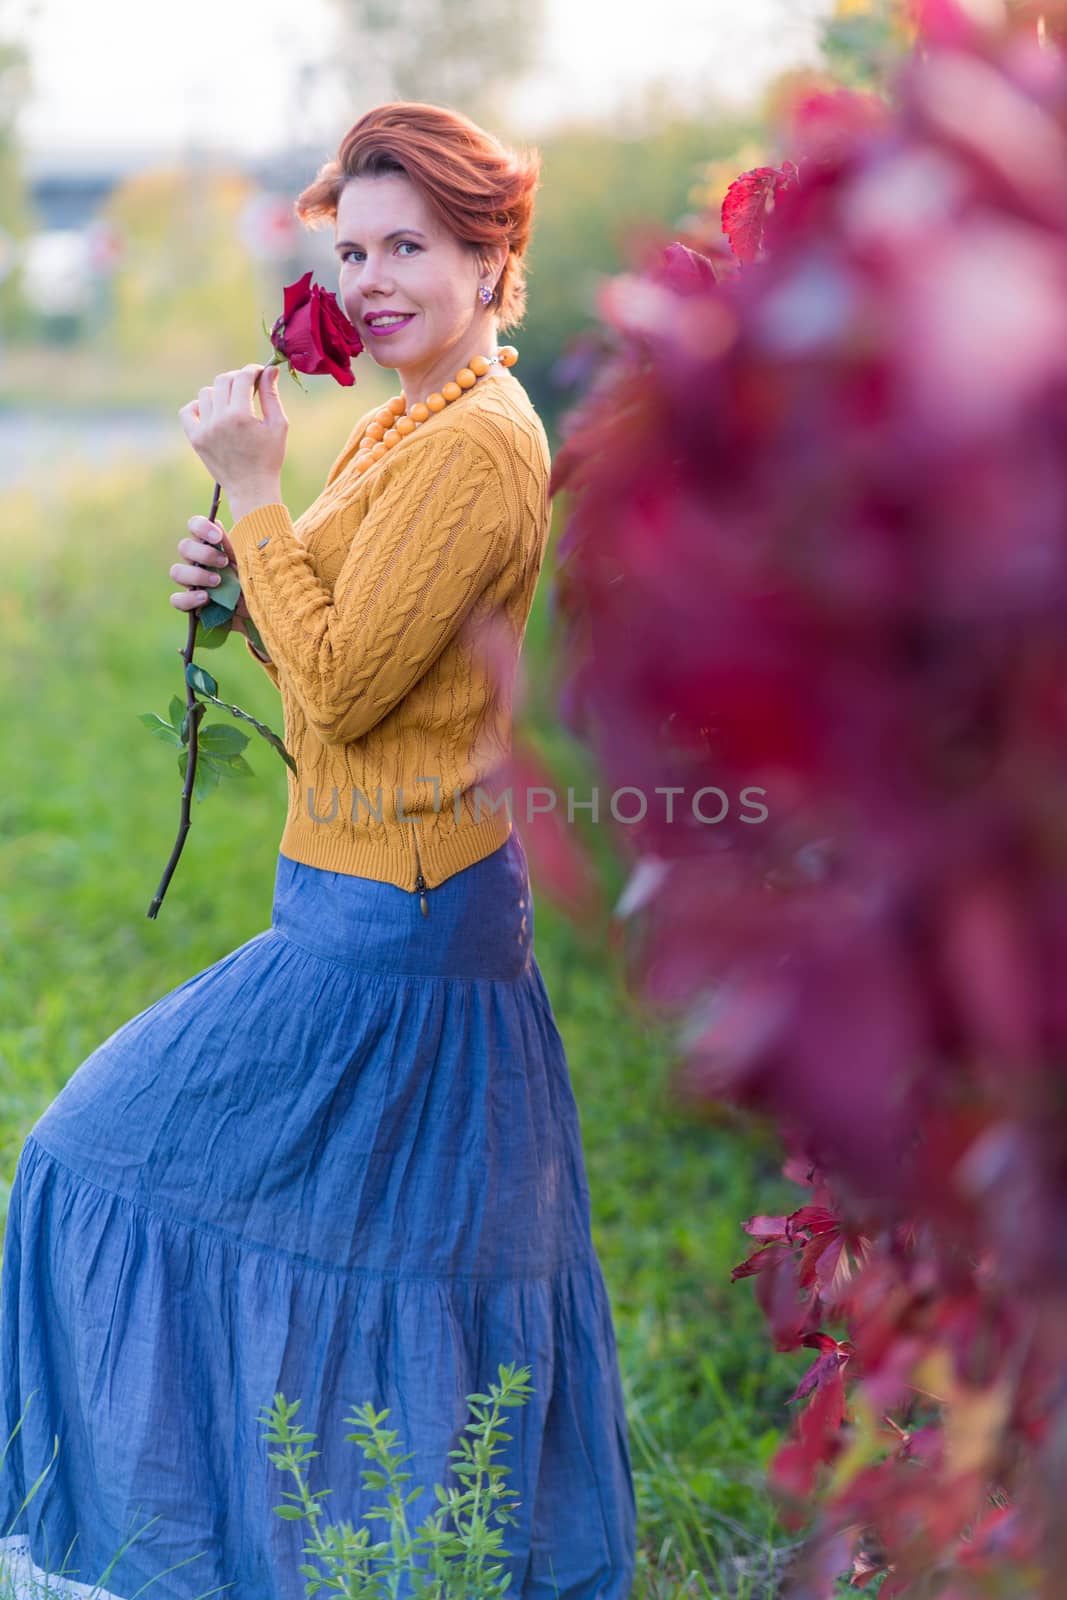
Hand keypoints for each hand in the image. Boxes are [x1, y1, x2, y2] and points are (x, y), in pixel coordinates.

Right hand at [169, 515, 252, 637]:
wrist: (259, 608)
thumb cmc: (253, 578)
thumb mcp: (249, 561)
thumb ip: (234, 544)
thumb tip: (217, 523)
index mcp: (210, 545)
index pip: (194, 526)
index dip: (201, 527)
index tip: (217, 537)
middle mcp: (196, 561)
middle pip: (184, 547)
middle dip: (204, 554)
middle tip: (224, 562)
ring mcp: (191, 582)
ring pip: (176, 572)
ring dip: (196, 575)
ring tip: (218, 581)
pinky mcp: (190, 603)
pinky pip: (177, 599)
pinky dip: (189, 598)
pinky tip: (205, 598)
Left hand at [177, 363, 287, 501]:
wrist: (251, 490)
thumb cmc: (270, 457)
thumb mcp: (278, 425)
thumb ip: (271, 395)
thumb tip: (269, 369)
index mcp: (241, 415)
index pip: (242, 377)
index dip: (252, 370)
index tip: (259, 373)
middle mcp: (219, 420)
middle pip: (223, 380)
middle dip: (237, 378)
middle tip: (248, 387)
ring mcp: (204, 430)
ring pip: (206, 393)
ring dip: (220, 393)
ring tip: (232, 405)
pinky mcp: (195, 439)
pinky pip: (187, 411)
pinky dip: (198, 407)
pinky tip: (212, 413)